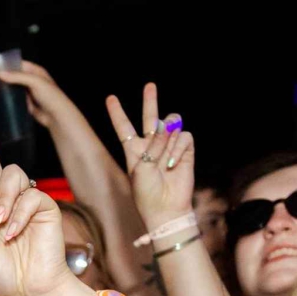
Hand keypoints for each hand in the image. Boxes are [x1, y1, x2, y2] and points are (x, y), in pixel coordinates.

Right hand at [0, 60, 71, 129]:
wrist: (57, 115)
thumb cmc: (50, 95)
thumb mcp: (35, 82)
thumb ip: (18, 77)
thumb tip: (0, 74)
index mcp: (35, 71)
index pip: (19, 64)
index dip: (8, 64)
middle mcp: (31, 80)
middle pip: (15, 76)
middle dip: (4, 77)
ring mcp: (28, 92)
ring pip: (13, 88)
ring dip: (5, 88)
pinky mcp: (25, 103)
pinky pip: (14, 99)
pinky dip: (8, 99)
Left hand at [105, 84, 195, 231]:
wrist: (166, 209)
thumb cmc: (147, 193)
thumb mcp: (141, 168)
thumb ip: (152, 145)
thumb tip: (168, 125)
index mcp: (134, 151)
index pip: (124, 128)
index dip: (117, 113)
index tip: (110, 98)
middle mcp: (152, 146)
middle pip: (149, 119)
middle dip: (150, 102)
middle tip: (150, 85)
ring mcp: (169, 147)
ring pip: (170, 125)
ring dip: (167, 138)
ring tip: (164, 158)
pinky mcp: (186, 150)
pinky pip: (184, 137)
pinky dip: (178, 149)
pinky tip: (174, 164)